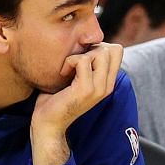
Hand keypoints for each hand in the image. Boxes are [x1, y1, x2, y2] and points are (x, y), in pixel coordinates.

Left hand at [31, 42, 121, 164]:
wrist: (48, 123)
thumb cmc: (56, 99)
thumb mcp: (77, 78)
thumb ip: (86, 63)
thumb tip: (85, 41)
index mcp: (107, 83)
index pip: (117, 51)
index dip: (99, 46)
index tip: (82, 58)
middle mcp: (107, 86)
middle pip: (112, 49)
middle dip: (91, 48)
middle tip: (75, 62)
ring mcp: (99, 88)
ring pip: (101, 53)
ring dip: (80, 55)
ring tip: (68, 69)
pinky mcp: (86, 89)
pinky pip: (82, 61)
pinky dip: (69, 62)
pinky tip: (62, 73)